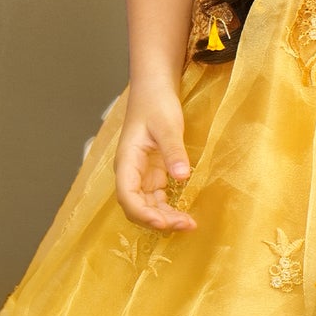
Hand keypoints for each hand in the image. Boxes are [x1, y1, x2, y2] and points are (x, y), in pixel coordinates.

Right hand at [114, 84, 195, 231]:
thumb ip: (174, 151)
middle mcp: (130, 173)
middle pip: (137, 207)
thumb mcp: (168, 126)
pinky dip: (169, 208)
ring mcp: (141, 175)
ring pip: (147, 206)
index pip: (127, 196)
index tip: (164, 222)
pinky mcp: (153, 174)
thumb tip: (181, 176)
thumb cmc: (156, 104)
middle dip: (158, 220)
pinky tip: (184, 213)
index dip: (143, 214)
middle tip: (186, 225)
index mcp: (126, 162)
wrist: (154, 90)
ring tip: (189, 224)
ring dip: (165, 217)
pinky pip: (157, 199)